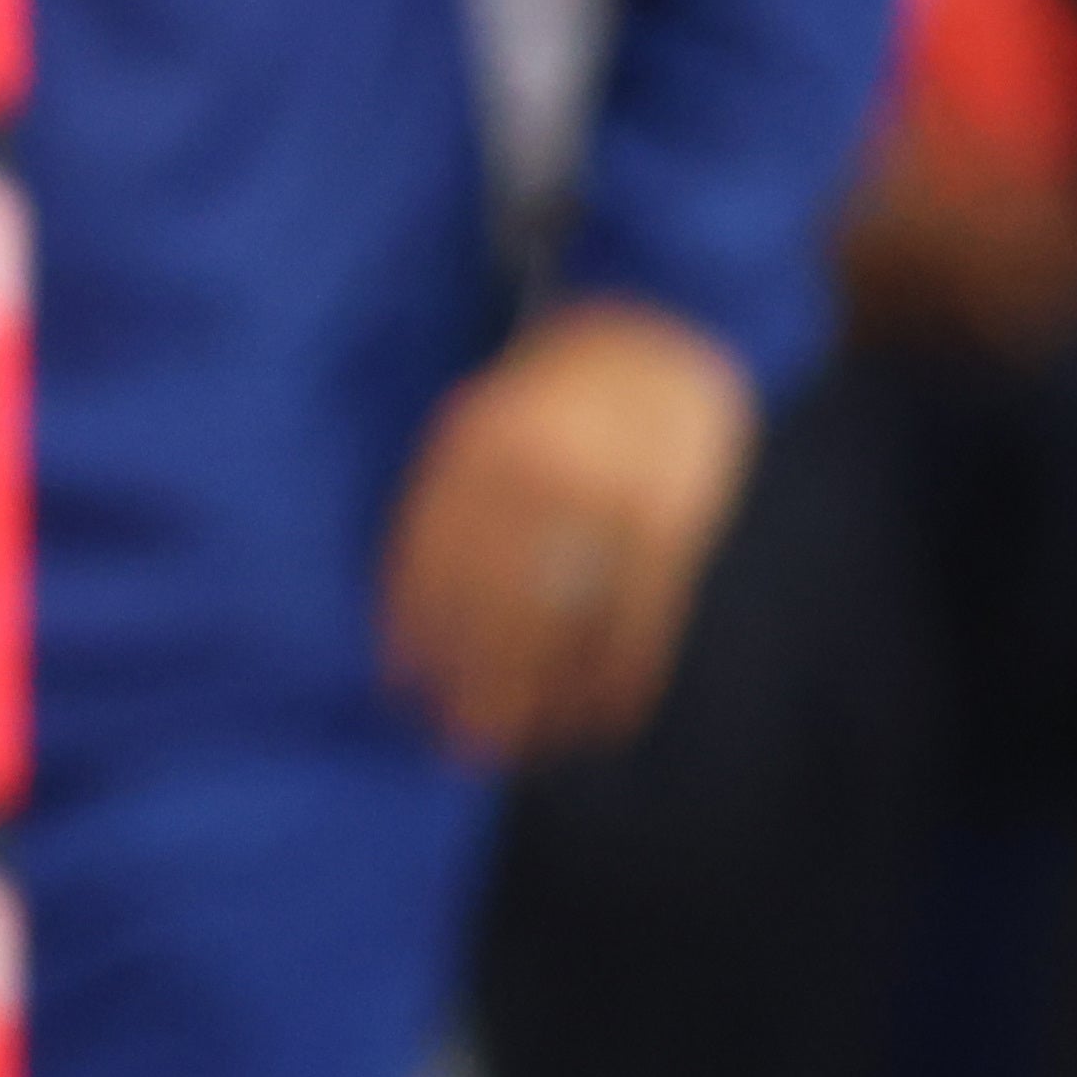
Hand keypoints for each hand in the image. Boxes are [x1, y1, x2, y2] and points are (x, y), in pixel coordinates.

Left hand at [375, 298, 761, 763]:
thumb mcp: (482, 419)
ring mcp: (614, 497)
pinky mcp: (676, 521)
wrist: (666, 330)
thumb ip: (452, 498)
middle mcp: (544, 471)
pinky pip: (643, 617)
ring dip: (547, 694)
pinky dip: (620, 675)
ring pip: (574, 618)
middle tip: (460, 743)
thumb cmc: (553, 393)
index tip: (400, 684)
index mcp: (480, 441)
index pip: (434, 550)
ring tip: (524, 746)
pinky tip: (602, 717)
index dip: (415, 625)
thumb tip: (413, 612)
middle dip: (479, 679)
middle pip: (499, 598)